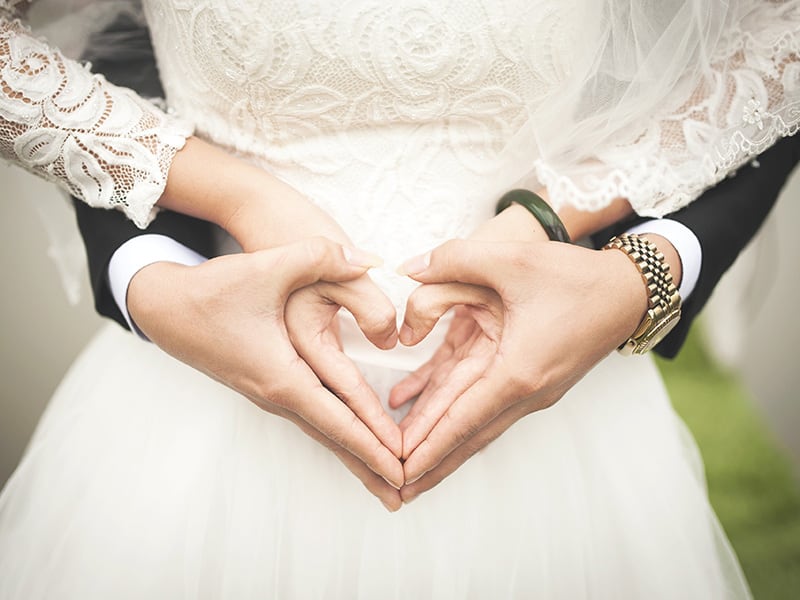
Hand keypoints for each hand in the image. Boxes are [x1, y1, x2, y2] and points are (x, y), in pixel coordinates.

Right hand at [128, 237, 403, 509]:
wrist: (163, 306)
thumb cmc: (213, 290)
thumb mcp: (268, 267)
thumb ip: (321, 257)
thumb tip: (371, 260)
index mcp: (281, 376)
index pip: (337, 420)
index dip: (373, 443)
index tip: (402, 469)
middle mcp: (276, 394)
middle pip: (333, 438)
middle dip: (369, 466)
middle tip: (404, 494)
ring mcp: (270, 394)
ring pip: (322, 431)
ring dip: (354, 454)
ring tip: (383, 479)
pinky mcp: (267, 385)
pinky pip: (312, 417)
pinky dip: (337, 434)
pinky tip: (350, 439)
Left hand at [393, 237, 648, 502]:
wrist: (627, 292)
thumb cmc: (575, 277)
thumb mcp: (511, 258)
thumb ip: (454, 259)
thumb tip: (407, 268)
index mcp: (517, 370)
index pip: (462, 419)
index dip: (427, 446)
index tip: (400, 473)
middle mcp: (525, 391)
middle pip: (468, 436)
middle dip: (431, 462)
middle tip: (395, 488)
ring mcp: (531, 391)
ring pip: (476, 425)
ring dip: (442, 446)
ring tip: (411, 468)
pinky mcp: (531, 380)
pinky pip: (485, 403)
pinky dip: (456, 413)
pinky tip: (423, 407)